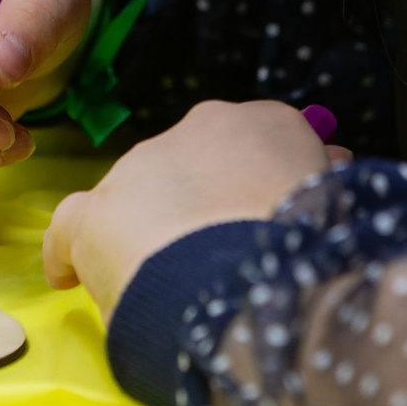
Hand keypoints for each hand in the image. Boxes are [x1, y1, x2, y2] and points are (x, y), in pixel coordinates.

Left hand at [44, 99, 338, 316]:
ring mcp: (142, 167)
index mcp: (265, 123)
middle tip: (222, 258)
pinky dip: (72, 250)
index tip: (273, 213)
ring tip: (170, 282)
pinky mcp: (96, 213)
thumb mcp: (335, 204)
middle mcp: (198, 128)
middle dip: (206, 206)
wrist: (248, 280)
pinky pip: (72, 225)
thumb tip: (330, 159)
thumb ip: (324, 176)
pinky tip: (72, 276)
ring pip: (141, 195)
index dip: (263, 181)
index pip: (262, 144)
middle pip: (198, 167)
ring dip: (151, 228)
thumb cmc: (308, 246)